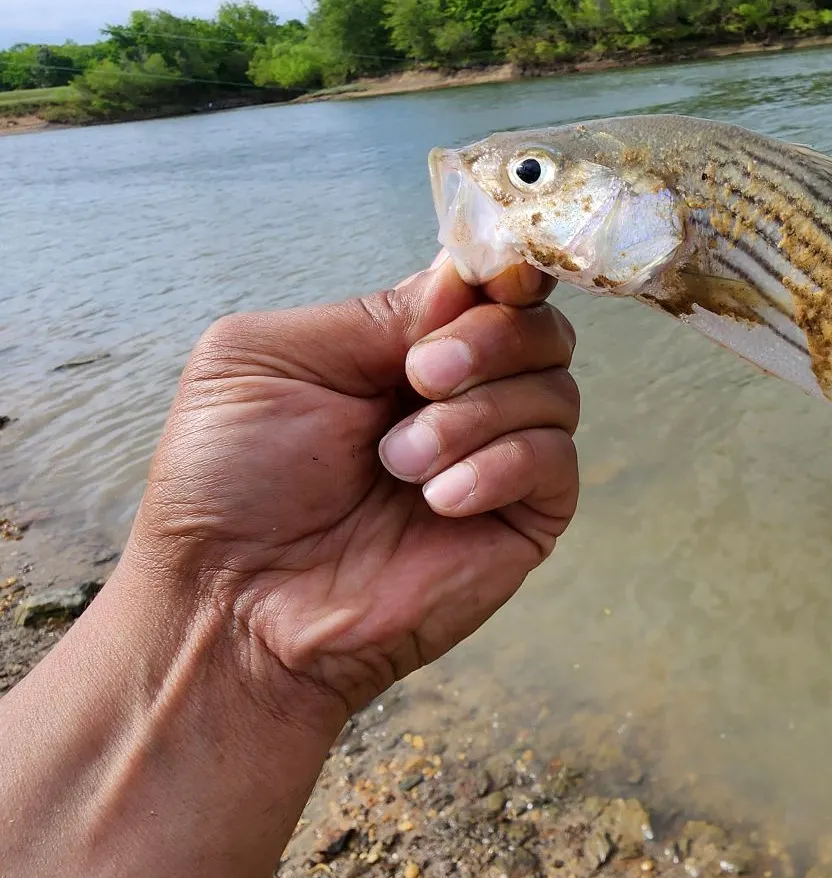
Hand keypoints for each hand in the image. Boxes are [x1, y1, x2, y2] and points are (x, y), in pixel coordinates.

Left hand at [125, 257, 579, 727]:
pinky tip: (440, 499)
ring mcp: (495, 463)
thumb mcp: (269, 359)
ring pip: (557, 391)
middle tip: (421, 378)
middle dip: (491, 339)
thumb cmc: (229, 487)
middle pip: (540, 330)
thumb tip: (469, 280)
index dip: (500, 272)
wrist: (237, 605)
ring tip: (401, 463)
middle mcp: (458, 400)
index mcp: (397, 351)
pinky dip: (504, 465)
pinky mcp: (520, 525)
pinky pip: (557, 464)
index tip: (489, 276)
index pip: (485, 289)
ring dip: (477, 415)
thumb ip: (372, 312)